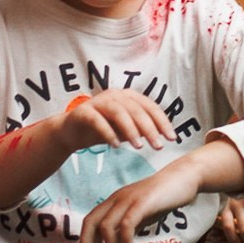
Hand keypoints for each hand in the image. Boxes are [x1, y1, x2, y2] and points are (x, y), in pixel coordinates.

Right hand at [57, 88, 176, 155]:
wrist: (71, 132)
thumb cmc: (102, 129)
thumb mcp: (126, 130)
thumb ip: (142, 129)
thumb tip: (163, 135)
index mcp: (128, 96)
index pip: (150, 107)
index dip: (163, 122)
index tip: (172, 138)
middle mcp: (115, 95)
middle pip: (137, 110)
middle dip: (150, 128)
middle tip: (159, 146)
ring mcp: (98, 102)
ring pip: (119, 112)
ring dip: (131, 130)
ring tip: (139, 147)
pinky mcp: (84, 112)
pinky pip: (98, 121)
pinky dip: (109, 133)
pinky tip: (116, 146)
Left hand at [77, 158, 204, 242]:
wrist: (183, 177)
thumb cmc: (163, 197)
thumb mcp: (140, 213)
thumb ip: (127, 226)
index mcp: (114, 201)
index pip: (90, 221)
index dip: (86, 241)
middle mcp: (117, 199)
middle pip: (91, 222)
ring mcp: (129, 200)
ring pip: (106, 226)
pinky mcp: (142, 203)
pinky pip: (126, 224)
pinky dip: (126, 240)